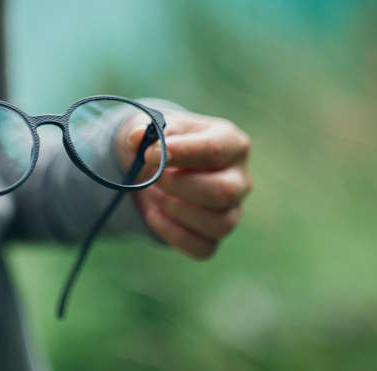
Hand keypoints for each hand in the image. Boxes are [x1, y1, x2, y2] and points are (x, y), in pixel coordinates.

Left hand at [116, 109, 251, 258]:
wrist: (155, 169)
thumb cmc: (162, 144)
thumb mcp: (152, 128)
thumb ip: (145, 131)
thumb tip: (137, 139)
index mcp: (231, 143)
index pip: (215, 150)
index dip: (181, 153)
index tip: (149, 154)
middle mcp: (239, 178)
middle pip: (224, 192)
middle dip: (180, 187)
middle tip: (155, 178)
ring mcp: (232, 210)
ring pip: (219, 224)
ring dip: (177, 211)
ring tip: (156, 195)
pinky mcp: (215, 236)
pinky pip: (203, 248)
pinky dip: (173, 234)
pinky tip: (154, 215)